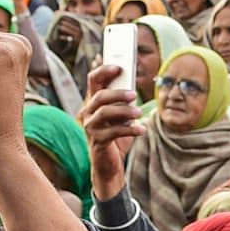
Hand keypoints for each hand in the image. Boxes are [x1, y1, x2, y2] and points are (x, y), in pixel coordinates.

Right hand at [76, 62, 139, 199]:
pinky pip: (113, 132)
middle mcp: (88, 112)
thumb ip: (124, 102)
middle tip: (134, 95)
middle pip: (99, 95)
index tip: (119, 66)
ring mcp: (90, 127)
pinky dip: (130, 129)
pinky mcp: (97, 141)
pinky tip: (142, 129)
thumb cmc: (117, 136)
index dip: (104, 70)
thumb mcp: (122, 116)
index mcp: (93, 102)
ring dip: (124, 111)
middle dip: (118, 93)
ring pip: (104, 112)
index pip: (93, 79)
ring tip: (139, 113)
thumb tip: (133, 86)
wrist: (110, 164)